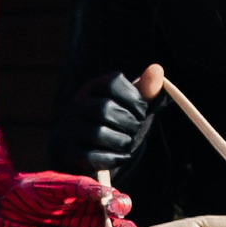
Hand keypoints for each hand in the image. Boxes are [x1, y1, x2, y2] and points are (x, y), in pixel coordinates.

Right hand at [48, 64, 163, 174]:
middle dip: (129, 122)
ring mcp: (69, 129)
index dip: (134, 98)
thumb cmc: (112, 123)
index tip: (142, 111)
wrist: (79, 150)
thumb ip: (145, 90)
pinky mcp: (68, 152)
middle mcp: (76, 105)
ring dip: (122, 142)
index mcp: (92, 87)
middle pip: (105, 108)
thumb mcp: (128, 105)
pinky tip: (120, 157)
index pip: (112, 82)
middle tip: (135, 130)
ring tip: (127, 143)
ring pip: (98, 133)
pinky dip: (113, 158)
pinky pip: (92, 156)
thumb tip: (157, 68)